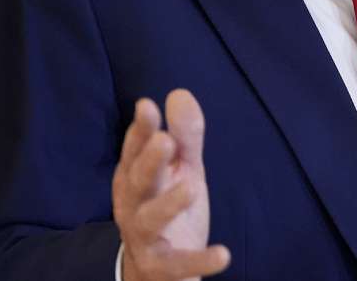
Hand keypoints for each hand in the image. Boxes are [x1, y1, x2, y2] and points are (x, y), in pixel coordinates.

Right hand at [113, 89, 229, 280]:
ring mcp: (144, 237)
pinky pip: (178, 264)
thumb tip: (179, 93)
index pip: (135, 149)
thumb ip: (185, 136)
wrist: (156, 272)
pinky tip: (223, 254)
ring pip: (150, 220)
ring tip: (191, 188)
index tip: (146, 105)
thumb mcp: (182, 170)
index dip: (140, 129)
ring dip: (168, 204)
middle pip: (138, 181)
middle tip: (164, 140)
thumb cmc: (169, 209)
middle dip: (149, 161)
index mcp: (135, 177)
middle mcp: (133, 205)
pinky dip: (199, 260)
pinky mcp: (161, 266)